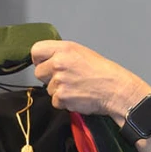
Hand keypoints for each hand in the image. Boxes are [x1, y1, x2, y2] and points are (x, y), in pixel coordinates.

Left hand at [31, 40, 150, 124]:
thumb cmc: (102, 71)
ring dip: (59, 91)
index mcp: (63, 49)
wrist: (114, 89)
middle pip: (38, 72)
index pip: (36, 51)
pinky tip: (77, 97)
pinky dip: (65, 102)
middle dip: (48, 77)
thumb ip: (62, 54)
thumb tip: (48, 61)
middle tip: (65, 79)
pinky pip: (55, 102)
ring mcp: (59, 81)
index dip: (40, 60)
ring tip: (76, 88)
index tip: (46, 65)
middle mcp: (58, 63)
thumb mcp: (81, 53)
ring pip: (48, 89)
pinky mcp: (62, 97)